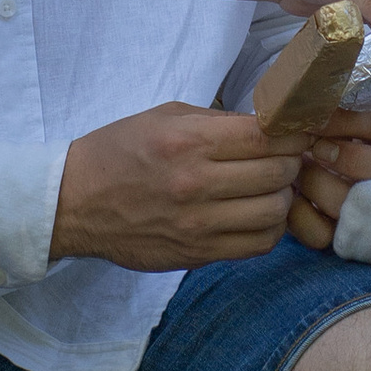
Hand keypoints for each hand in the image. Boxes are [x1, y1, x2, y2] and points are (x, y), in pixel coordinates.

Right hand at [51, 104, 300, 268]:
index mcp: (187, 141)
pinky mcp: (197, 254)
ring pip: (274, 211)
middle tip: (286, 156)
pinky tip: (259, 214)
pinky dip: (270, 228)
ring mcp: (198, 224)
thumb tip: (267, 126)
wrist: (75, 203)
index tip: (296, 130)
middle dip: (292, 161)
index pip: (264, 136)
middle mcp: (195, 183)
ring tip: (273, 187)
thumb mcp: (164, 117)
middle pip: (277, 173)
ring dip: (283, 196)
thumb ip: (217, 121)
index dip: (292, 131)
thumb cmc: (119, 152)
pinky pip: (258, 244)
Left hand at [288, 102, 370, 250]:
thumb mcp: (332, 112)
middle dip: (350, 158)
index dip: (349, 121)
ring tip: (299, 170)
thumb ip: (331, 104)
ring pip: (360, 205)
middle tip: (316, 149)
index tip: (318, 119)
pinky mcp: (343, 237)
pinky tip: (292, 195)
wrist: (298, 162)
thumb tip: (312, 96)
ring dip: (318, 183)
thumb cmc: (319, 131)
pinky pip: (323, 235)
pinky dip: (300, 214)